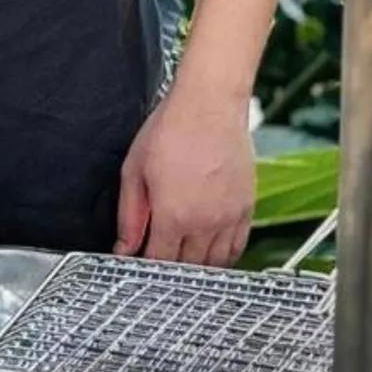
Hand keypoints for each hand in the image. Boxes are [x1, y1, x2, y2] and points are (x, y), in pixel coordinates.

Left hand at [115, 83, 255, 266]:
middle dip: (171, 267)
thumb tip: (124, 246)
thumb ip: (129, 215)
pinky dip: (223, 256)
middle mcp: (205, 223)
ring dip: (197, 265)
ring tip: (182, 255)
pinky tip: (209, 249)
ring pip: (215, 263)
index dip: (147, 267)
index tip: (141, 262)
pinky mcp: (246, 208)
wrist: (209, 105)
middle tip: (160, 257)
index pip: (160, 261)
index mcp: (173, 215)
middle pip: (188, 266)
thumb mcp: (134, 171)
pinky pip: (237, 247)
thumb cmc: (171, 130)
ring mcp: (229, 217)